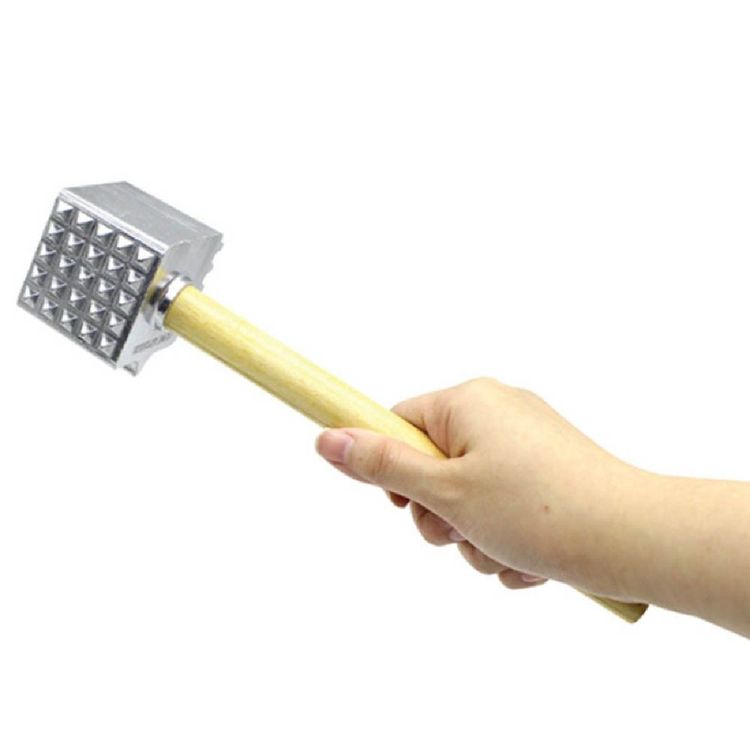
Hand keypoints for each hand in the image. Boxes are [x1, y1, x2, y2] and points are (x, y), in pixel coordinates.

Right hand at [315, 378, 641, 599]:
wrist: (633, 538)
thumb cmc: (537, 508)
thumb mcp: (444, 491)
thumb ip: (382, 465)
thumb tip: (325, 437)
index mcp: (469, 401)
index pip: (400, 422)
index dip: (392, 468)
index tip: (402, 503)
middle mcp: (498, 412)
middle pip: (432, 465)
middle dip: (438, 515)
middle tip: (459, 534)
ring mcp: (527, 442)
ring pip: (467, 496)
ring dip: (473, 536)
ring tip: (502, 552)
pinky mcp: (549, 472)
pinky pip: (504, 505)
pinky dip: (506, 536)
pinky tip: (529, 559)